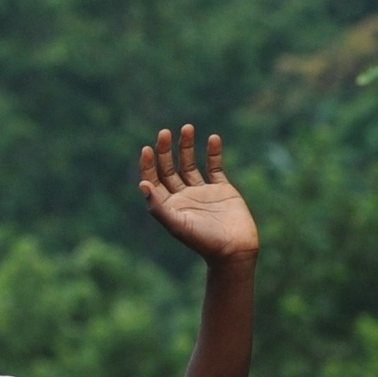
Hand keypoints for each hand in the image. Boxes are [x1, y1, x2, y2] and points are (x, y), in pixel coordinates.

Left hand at [139, 126, 257, 264]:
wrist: (235, 250)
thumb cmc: (203, 241)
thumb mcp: (177, 224)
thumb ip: (158, 206)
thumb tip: (142, 184)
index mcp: (169, 206)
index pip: (154, 180)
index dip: (148, 164)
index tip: (148, 148)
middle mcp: (183, 197)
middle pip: (169, 168)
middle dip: (165, 150)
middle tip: (164, 132)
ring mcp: (203, 192)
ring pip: (191, 164)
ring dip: (187, 146)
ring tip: (187, 127)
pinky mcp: (222, 189)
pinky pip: (215, 166)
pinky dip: (214, 152)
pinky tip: (213, 138)